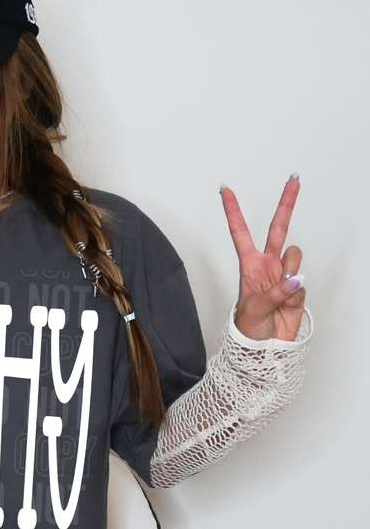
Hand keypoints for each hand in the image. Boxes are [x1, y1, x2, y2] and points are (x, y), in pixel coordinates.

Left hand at [221, 176, 305, 341]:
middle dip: (286, 204)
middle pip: (278, 228)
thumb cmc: (247, 329)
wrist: (263, 348)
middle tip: (294, 180)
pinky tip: (286, 303)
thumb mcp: (252, 309)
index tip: (226, 189)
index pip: (240, 232)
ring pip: (294, 254)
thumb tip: (294, 279)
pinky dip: (295, 292)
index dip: (233, 211)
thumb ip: (274, 292)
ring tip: (279, 291)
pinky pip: (302, 281)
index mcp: (248, 265)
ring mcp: (283, 275)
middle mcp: (266, 265)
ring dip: (289, 269)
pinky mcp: (297, 287)